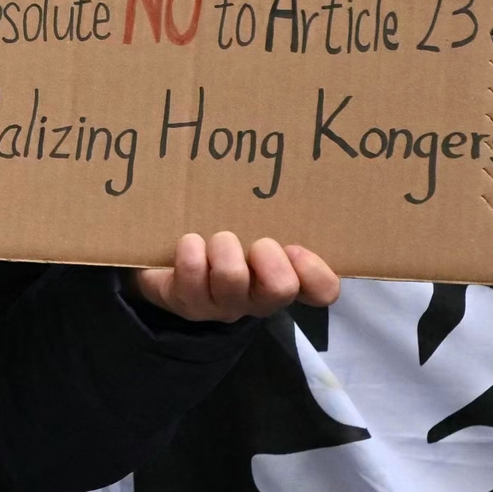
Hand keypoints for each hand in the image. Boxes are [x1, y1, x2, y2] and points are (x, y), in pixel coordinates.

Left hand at [132, 231, 338, 323]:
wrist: (169, 268)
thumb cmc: (222, 245)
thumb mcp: (254, 231)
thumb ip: (275, 219)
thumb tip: (282, 186)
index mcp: (284, 280)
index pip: (322, 291)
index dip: (315, 271)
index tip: (295, 246)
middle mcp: (258, 299)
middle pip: (281, 289)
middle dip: (268, 257)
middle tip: (254, 243)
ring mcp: (222, 305)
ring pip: (233, 279)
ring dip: (223, 247)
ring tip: (215, 239)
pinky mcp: (187, 303)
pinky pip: (193, 274)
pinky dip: (190, 250)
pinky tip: (189, 243)